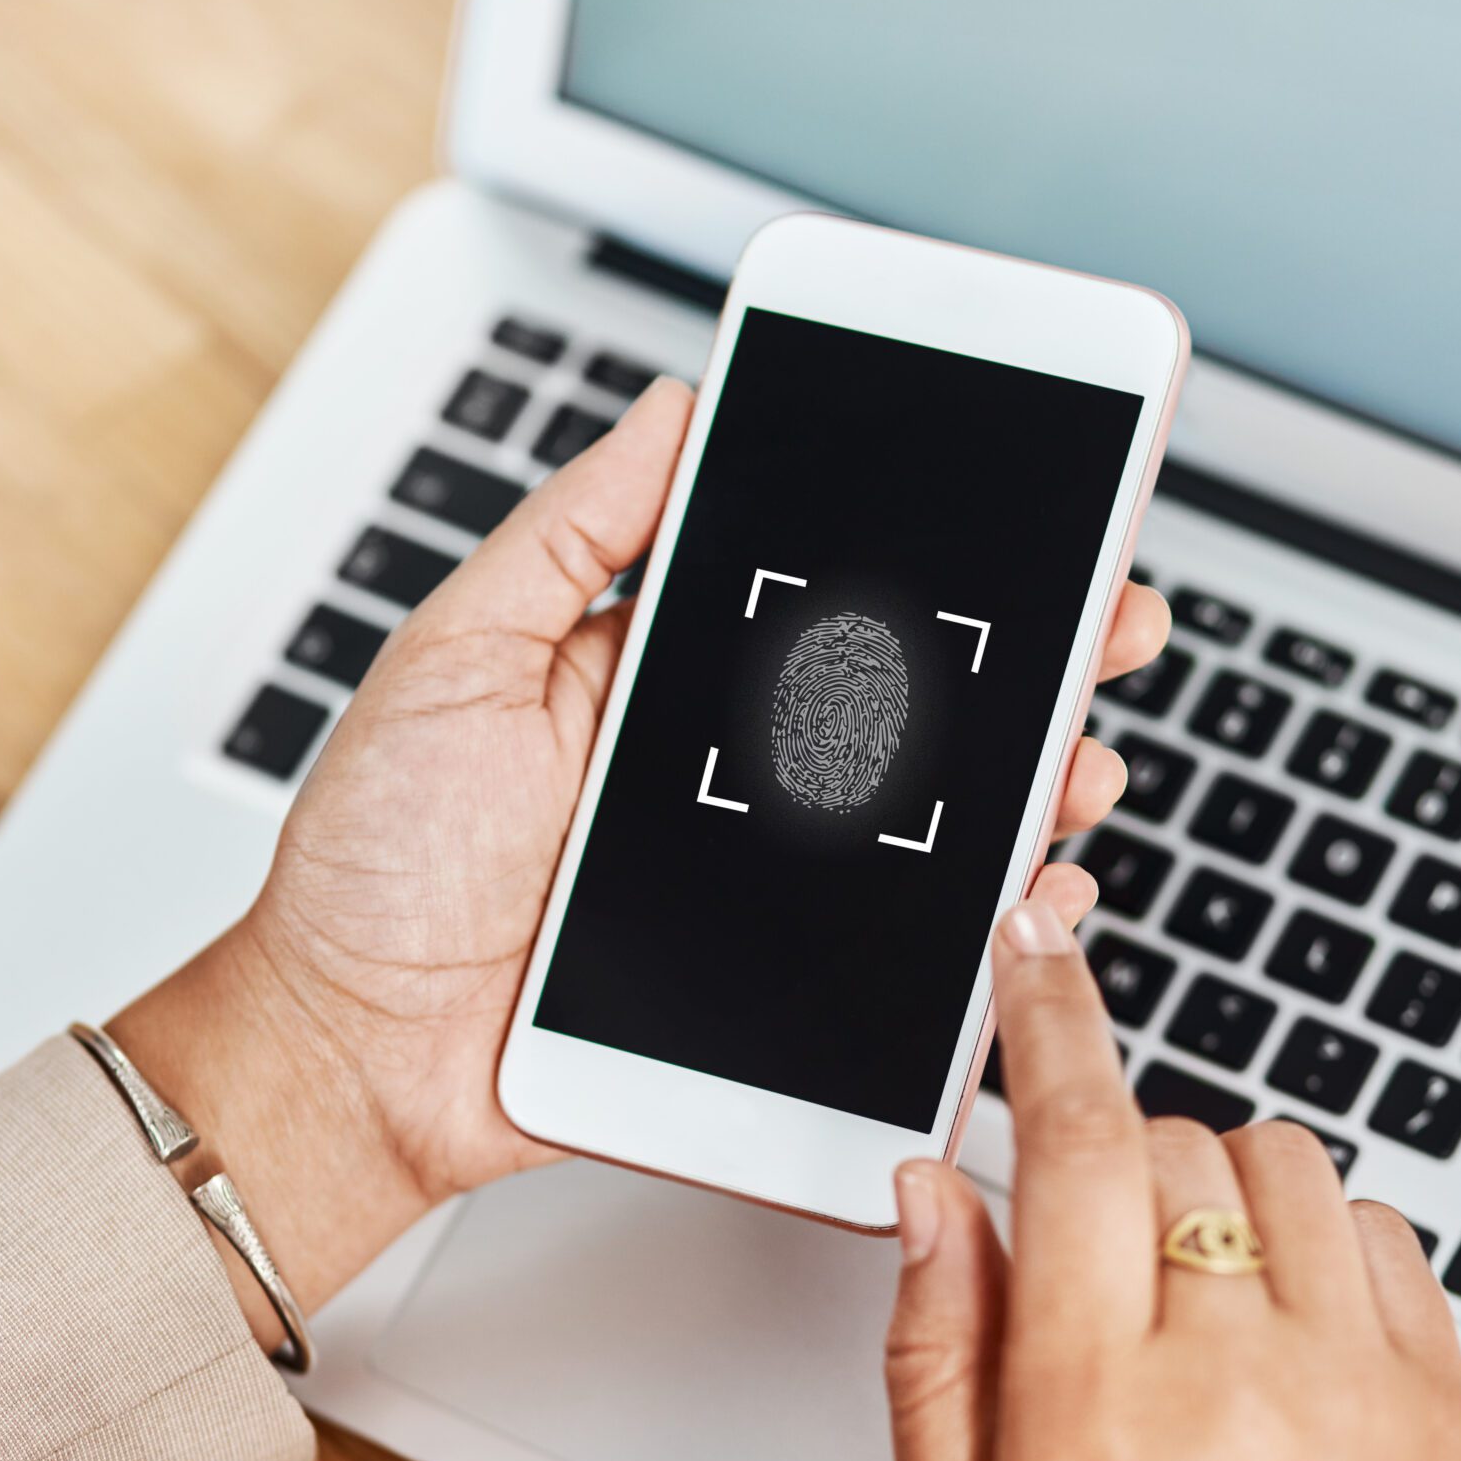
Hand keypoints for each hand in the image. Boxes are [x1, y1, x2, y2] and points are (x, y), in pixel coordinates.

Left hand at [118, 379, 1170, 1329]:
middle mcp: (730, 777)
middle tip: (1114, 627)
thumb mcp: (459, 657)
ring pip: (930, 830)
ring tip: (1079, 763)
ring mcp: (758, 886)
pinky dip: (982, 932)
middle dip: (1030, 666)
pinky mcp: (768, 992)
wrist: (345, 1050)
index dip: (933, 566)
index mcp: (665, 681)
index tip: (1030, 523)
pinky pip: (899, 957)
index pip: (827, 604)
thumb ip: (570, 537)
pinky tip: (1027, 894)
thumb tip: (670, 410)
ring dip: (1029, 789)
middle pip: (912, 712)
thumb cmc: (375, 861)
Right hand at [885, 901, 1460, 1460]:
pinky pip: (1384, 1230)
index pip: (1070, 1141)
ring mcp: (1353, 1378)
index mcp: (1093, 1398)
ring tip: (1192, 1291)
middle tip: (1095, 1263)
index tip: (1033, 946)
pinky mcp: (1441, 1402)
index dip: (1046, 1019)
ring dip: (1219, 1185)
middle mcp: (1232, 1367)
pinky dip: (1322, 1234)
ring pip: (1282, 1161)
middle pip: (1172, 1139)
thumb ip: (934, 1350)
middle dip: (1114, 1158)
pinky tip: (1282, 1314)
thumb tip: (931, 1195)